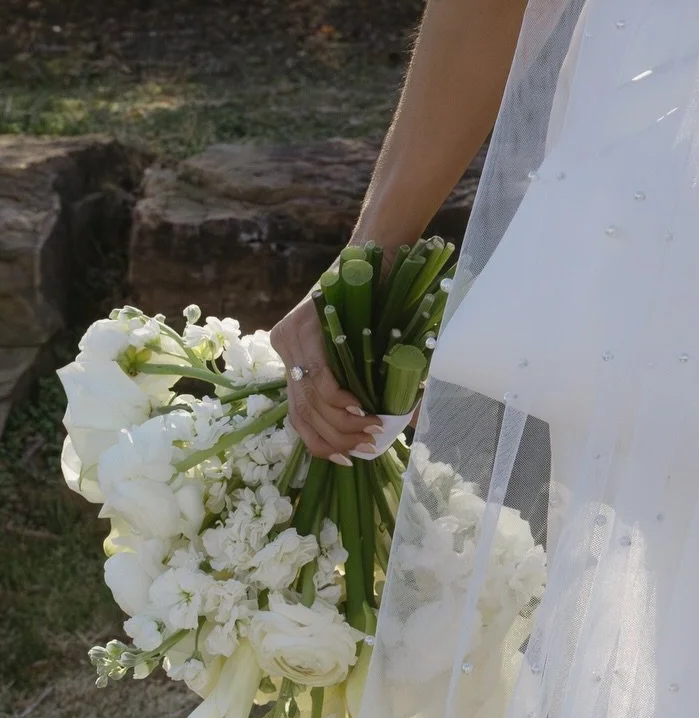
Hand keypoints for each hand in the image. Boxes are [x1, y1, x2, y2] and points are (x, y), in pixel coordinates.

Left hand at [271, 296, 382, 464]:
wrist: (379, 256)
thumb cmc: (380, 302)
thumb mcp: (364, 347)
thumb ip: (365, 382)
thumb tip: (394, 427)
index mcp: (294, 356)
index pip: (297, 413)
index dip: (318, 443)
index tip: (346, 460)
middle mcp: (285, 348)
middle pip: (301, 413)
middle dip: (335, 440)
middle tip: (366, 446)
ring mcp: (290, 337)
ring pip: (309, 400)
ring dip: (344, 424)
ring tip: (372, 430)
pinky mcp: (303, 328)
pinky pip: (320, 378)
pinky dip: (342, 400)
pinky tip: (363, 409)